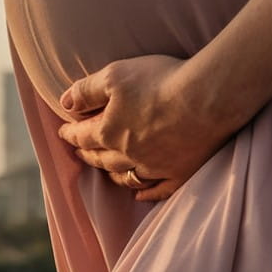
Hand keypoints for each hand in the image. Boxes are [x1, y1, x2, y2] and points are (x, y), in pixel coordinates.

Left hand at [55, 54, 237, 201]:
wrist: (206, 99)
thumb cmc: (159, 82)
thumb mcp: (114, 75)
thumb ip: (86, 90)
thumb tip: (64, 103)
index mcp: (109, 131)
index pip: (83, 135)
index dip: (71, 133)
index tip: (64, 132)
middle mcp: (128, 154)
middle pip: (102, 158)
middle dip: (88, 155)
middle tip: (80, 152)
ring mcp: (155, 167)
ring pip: (126, 177)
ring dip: (113, 175)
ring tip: (106, 172)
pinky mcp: (181, 173)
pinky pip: (158, 190)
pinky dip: (145, 194)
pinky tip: (139, 195)